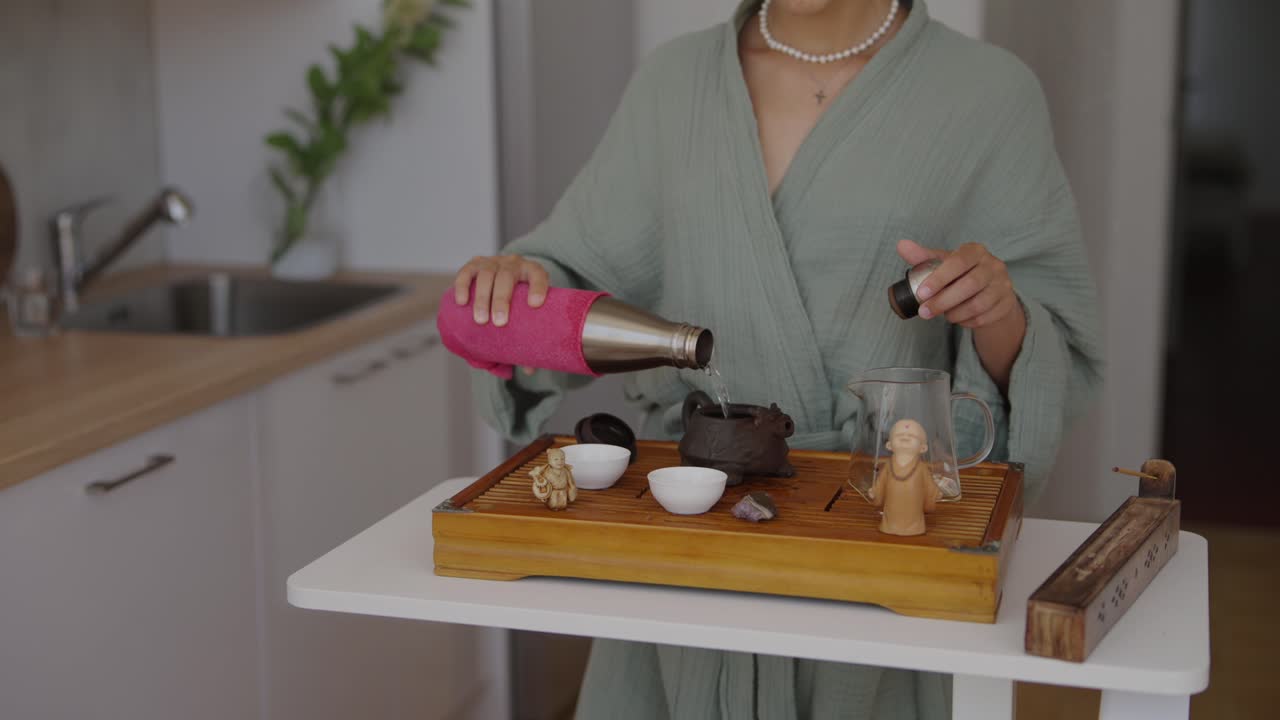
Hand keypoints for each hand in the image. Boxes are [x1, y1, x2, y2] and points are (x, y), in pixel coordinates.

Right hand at [454, 255, 548, 376]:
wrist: (505, 275)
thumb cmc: (519, 301)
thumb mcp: (528, 315)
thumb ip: (529, 338)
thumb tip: (528, 369)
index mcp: (532, 272)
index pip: (538, 275)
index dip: (538, 287)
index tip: (536, 304)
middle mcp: (513, 264)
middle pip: (507, 278)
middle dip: (501, 300)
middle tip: (498, 323)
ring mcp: (493, 262)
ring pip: (487, 275)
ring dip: (482, 298)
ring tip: (480, 320)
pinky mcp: (475, 264)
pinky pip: (467, 271)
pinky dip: (463, 285)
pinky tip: (461, 302)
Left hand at [896, 240, 1016, 328]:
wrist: (990, 291)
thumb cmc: (961, 274)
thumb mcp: (943, 263)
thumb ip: (923, 257)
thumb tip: (901, 245)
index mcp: (976, 251)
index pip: (959, 262)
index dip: (939, 278)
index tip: (921, 293)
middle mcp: (993, 265)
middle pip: (969, 285)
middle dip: (943, 301)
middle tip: (924, 312)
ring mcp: (1003, 285)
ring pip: (978, 304)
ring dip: (955, 313)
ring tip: (943, 314)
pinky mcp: (1007, 304)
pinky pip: (984, 317)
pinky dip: (966, 321)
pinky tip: (958, 318)